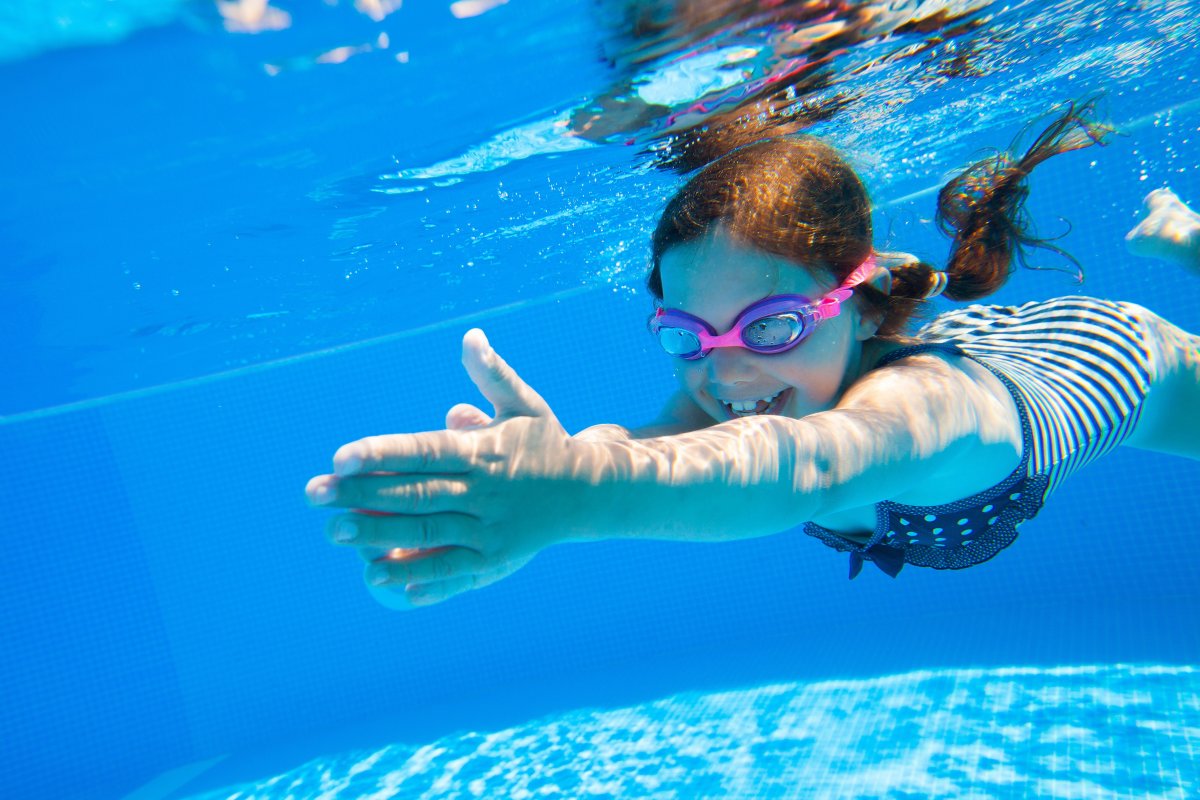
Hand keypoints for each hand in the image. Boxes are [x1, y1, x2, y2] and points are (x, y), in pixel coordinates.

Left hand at [306, 329, 600, 609]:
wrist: (589, 493)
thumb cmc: (544, 443)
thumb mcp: (524, 404)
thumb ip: (492, 375)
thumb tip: (471, 336)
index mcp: (483, 452)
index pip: (425, 451)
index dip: (381, 454)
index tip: (340, 458)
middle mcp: (484, 492)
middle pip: (416, 494)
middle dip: (363, 496)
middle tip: (315, 496)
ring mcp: (489, 531)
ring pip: (427, 534)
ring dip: (378, 536)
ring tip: (334, 533)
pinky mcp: (494, 561)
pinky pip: (453, 572)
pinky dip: (419, 579)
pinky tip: (381, 581)